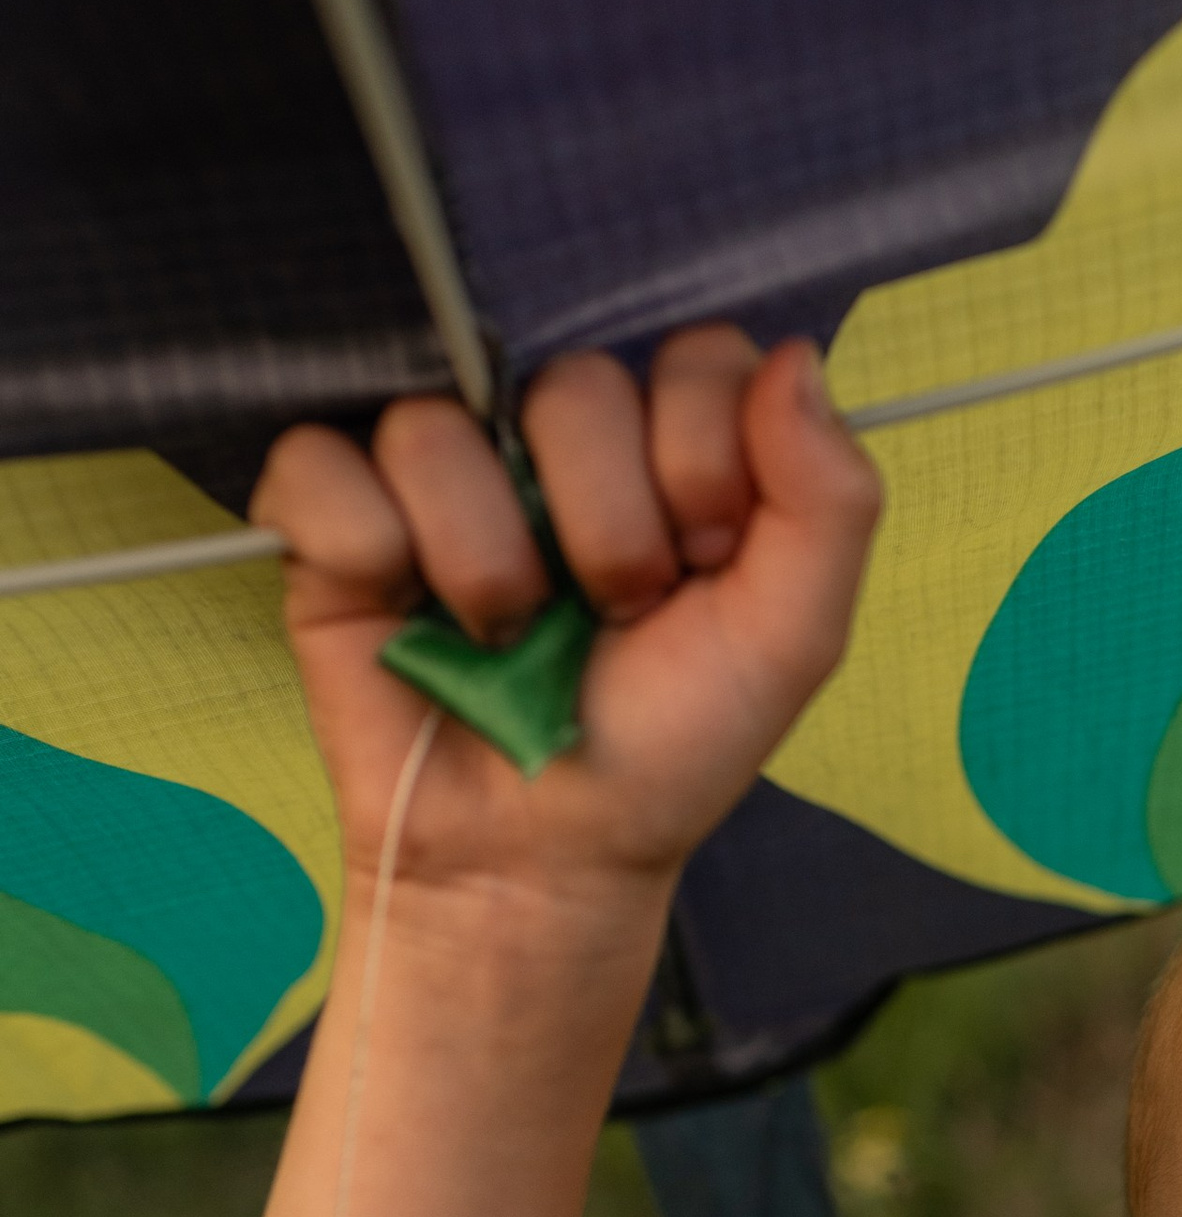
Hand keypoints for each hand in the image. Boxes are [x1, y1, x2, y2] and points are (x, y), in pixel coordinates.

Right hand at [254, 326, 878, 907]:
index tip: (703, 567)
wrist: (543, 859)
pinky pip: (321, 467)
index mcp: (666, 448)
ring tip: (511, 637)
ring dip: (492, 564)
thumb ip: (826, 499)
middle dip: (609, 530)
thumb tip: (794, 356)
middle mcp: (551, 441)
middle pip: (574, 385)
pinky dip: (370, 550)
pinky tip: (410, 615)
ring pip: (439, 426)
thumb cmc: (664, 746)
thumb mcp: (789, 639)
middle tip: (612, 616)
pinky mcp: (329, 517)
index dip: (704, 465)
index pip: (695, 360)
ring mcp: (439, 471)